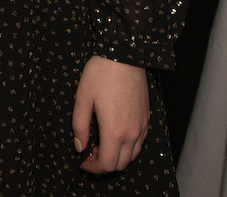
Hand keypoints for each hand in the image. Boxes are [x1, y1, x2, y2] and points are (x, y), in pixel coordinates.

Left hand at [72, 55, 149, 173]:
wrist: (125, 56)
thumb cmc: (100, 75)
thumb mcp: (83, 99)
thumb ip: (80, 126)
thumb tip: (80, 147)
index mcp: (114, 131)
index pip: (107, 164)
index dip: (94, 168)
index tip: (83, 162)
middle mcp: (132, 134)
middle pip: (122, 164)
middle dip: (105, 165)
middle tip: (90, 155)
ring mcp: (142, 127)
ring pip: (133, 155)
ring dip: (118, 157)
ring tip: (102, 145)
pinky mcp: (146, 119)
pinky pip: (140, 143)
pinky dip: (128, 147)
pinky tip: (116, 135)